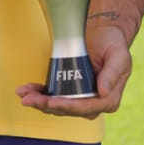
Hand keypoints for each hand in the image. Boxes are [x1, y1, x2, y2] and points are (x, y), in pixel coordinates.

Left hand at [16, 21, 130, 118]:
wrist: (105, 35)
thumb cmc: (113, 44)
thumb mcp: (119, 56)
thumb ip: (113, 74)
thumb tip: (103, 92)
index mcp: (109, 99)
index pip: (86, 108)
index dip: (68, 106)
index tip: (53, 102)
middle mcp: (94, 103)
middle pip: (68, 109)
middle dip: (47, 105)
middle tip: (30, 100)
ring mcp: (80, 99)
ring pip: (57, 106)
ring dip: (39, 102)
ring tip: (24, 94)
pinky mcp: (69, 92)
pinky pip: (52, 96)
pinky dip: (38, 94)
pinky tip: (26, 90)